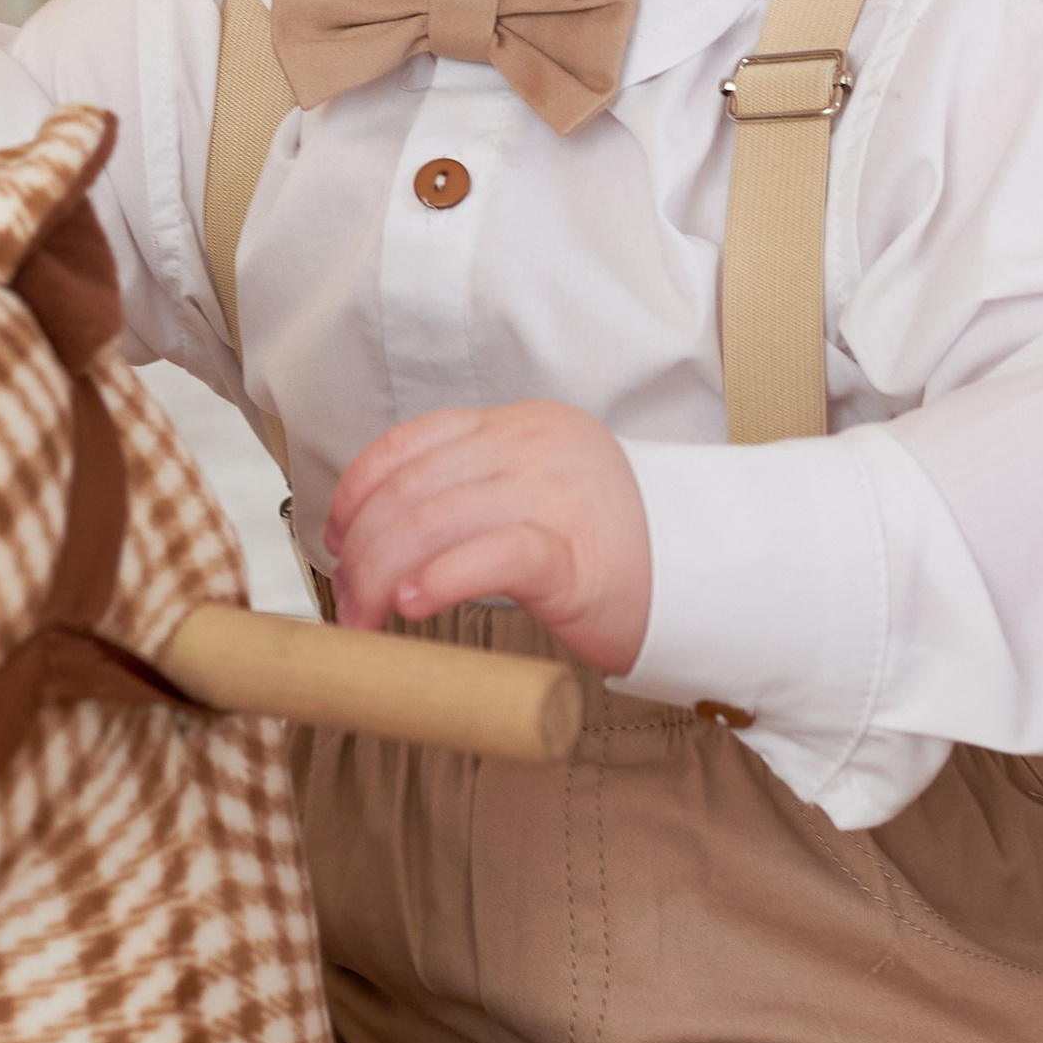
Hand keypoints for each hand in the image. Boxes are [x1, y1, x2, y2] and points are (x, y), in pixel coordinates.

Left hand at [324, 400, 653, 675]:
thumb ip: (479, 493)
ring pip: (435, 521)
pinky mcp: (576, 551)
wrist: (707, 576)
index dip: (360, 488)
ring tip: (367, 617)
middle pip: (413, 489)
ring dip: (382, 575)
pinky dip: (441, 578)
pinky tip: (414, 605)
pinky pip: (491, 555)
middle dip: (362, 549)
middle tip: (348, 603)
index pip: (413, 440)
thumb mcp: (542, 493)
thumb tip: (389, 540)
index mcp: (522, 426)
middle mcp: (534, 447)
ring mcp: (556, 493)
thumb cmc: (617, 549)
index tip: (335, 534)